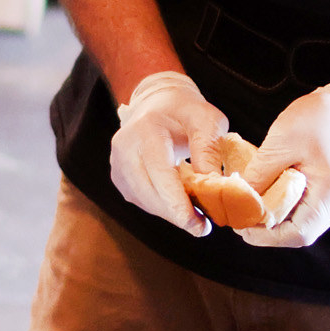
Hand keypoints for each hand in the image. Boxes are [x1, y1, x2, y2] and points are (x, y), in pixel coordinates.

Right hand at [110, 71, 227, 235]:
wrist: (157, 103)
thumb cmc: (185, 111)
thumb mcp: (207, 120)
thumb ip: (209, 149)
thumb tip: (212, 184)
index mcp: (145, 130)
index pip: (159, 173)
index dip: (177, 203)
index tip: (198, 224)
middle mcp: (124, 147)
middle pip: (147, 192)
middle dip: (176, 214)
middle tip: (202, 227)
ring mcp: (117, 162)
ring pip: (142, 200)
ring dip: (169, 213)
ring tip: (195, 217)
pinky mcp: (118, 176)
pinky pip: (139, 199)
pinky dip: (160, 207)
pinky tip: (178, 204)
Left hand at [236, 76, 329, 248]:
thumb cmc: (323, 118)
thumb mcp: (283, 141)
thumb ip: (260, 173)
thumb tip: (239, 198)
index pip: (298, 233)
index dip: (266, 235)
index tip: (241, 224)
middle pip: (298, 231)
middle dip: (266, 226)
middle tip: (240, 212)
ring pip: (301, 220)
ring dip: (275, 214)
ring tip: (249, 201)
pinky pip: (306, 208)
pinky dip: (285, 204)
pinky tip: (267, 190)